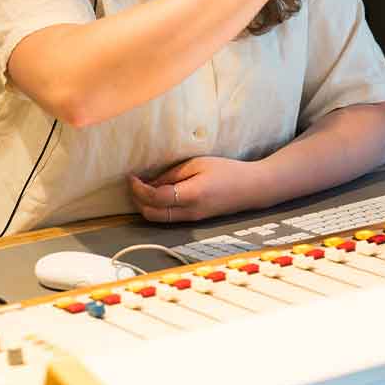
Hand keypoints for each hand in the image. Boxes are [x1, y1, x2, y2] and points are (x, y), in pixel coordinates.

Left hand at [129, 156, 260, 222]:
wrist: (252, 188)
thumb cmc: (227, 170)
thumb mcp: (198, 164)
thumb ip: (173, 174)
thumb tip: (151, 182)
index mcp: (191, 195)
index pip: (155, 198)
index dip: (138, 188)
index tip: (132, 176)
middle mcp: (189, 212)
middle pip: (152, 214)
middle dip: (137, 200)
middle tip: (134, 183)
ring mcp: (192, 219)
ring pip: (158, 219)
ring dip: (146, 206)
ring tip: (143, 188)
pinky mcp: (195, 219)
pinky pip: (169, 218)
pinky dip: (157, 208)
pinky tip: (158, 194)